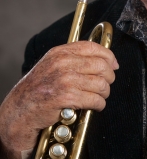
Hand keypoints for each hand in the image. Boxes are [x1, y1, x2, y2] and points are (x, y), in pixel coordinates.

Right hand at [0, 41, 117, 158]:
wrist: (19, 111)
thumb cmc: (38, 90)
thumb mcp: (52, 66)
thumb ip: (73, 59)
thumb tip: (102, 59)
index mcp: (60, 52)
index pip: (93, 47)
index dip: (108, 56)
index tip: (114, 65)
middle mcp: (62, 63)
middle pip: (101, 66)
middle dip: (109, 78)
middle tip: (106, 85)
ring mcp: (64, 80)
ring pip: (101, 84)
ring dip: (105, 93)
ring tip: (100, 97)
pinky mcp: (66, 97)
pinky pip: (95, 99)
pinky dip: (99, 104)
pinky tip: (95, 106)